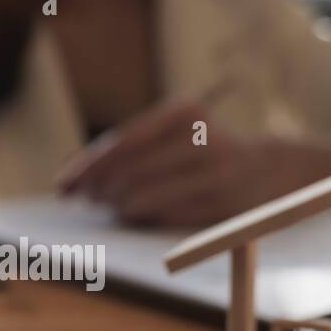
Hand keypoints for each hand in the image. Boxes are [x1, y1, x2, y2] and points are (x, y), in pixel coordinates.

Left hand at [56, 99, 291, 227]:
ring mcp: (215, 174)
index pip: (122, 143)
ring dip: (118, 206)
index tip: (63, 185)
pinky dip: (144, 218)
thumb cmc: (201, 150)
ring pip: (145, 196)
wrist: (267, 170)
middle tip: (84, 198)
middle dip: (99, 188)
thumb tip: (70, 170)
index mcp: (184, 112)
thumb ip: (127, 147)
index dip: (87, 166)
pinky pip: (166, 216)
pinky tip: (134, 214)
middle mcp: (201, 139)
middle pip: (130, 170)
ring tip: (110, 205)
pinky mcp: (222, 205)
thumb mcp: (170, 133)